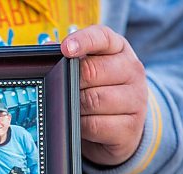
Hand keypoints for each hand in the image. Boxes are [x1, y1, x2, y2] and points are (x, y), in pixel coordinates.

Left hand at [61, 25, 147, 165]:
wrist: (122, 127)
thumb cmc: (98, 91)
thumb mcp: (87, 70)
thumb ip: (69, 57)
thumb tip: (47, 46)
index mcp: (119, 49)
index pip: (103, 37)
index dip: (83, 41)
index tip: (66, 49)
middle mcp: (132, 70)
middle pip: (93, 71)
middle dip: (72, 82)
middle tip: (64, 90)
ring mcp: (136, 99)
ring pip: (93, 100)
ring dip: (75, 106)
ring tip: (73, 108)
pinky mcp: (131, 126)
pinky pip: (95, 125)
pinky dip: (81, 126)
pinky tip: (80, 124)